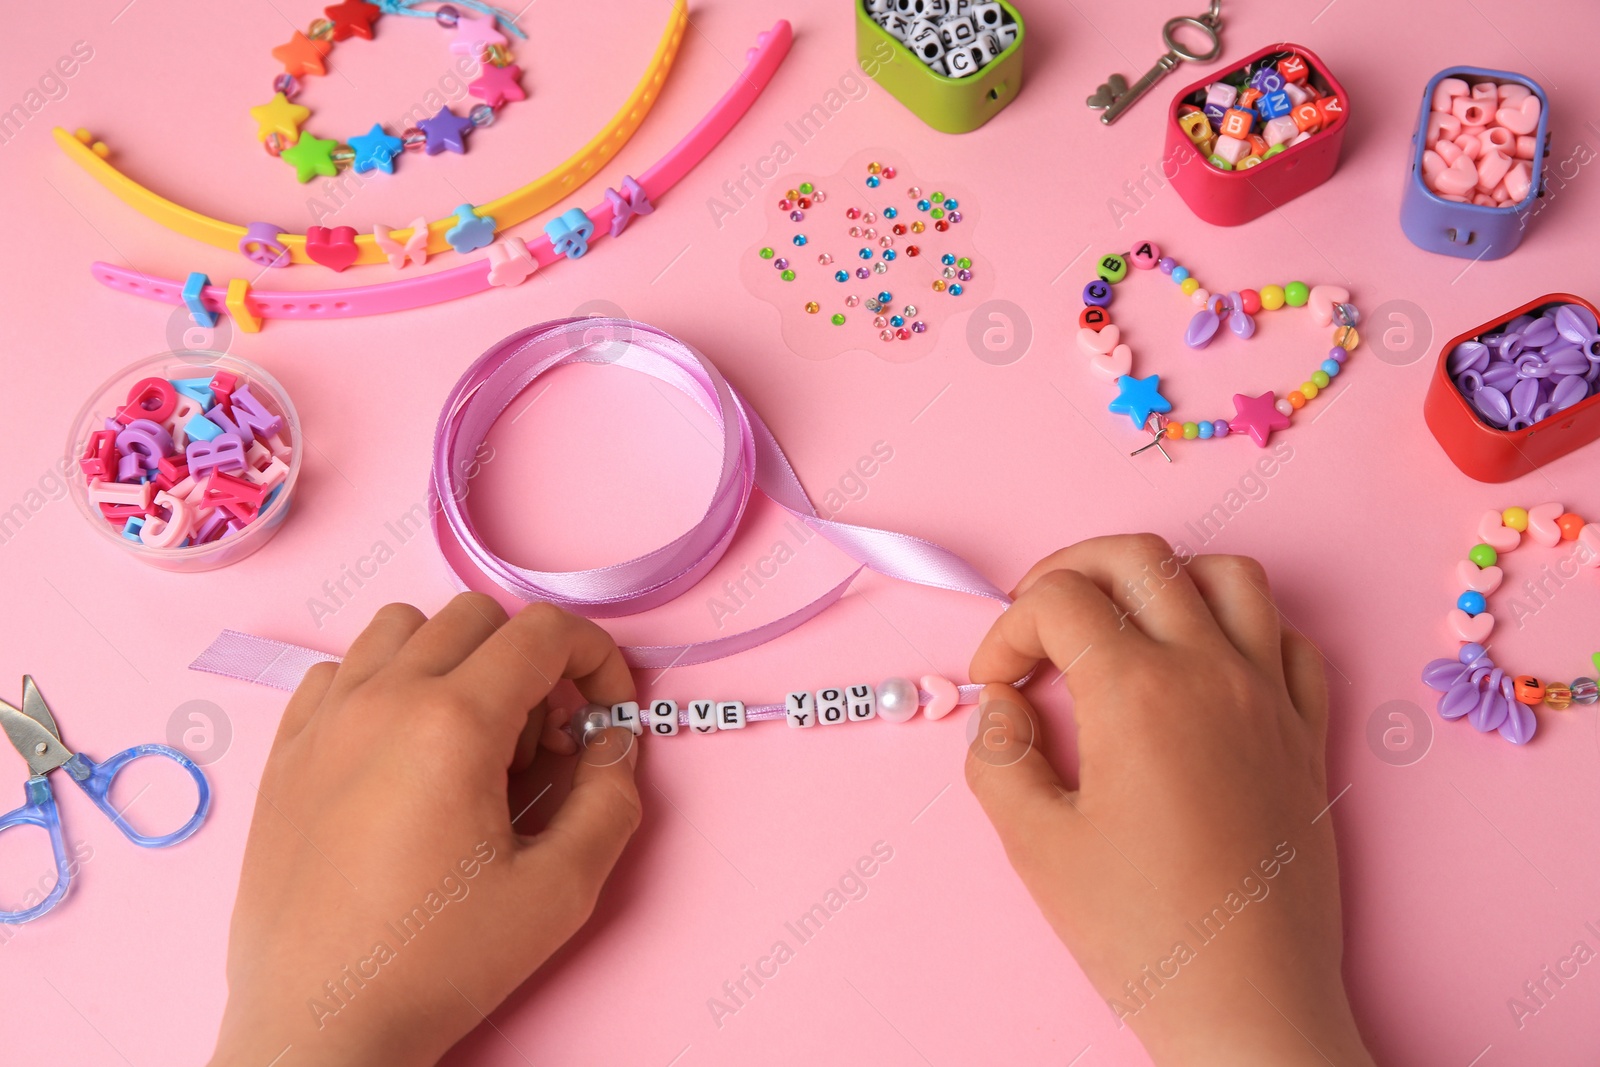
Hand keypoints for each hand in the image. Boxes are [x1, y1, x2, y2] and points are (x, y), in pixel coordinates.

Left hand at [209, 595, 642, 1066]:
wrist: (320, 1026)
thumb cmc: (439, 965)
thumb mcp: (559, 891)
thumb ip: (609, 799)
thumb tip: (612, 744)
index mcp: (453, 723)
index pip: (546, 633)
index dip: (597, 661)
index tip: (604, 718)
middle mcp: (383, 698)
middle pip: (478, 617)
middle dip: (530, 662)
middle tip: (541, 744)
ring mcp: (325, 720)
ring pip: (403, 627)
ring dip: (454, 660)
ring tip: (468, 740)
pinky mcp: (285, 751)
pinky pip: (342, 670)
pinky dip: (385, 684)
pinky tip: (401, 752)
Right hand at [965, 536, 1373, 1066]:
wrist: (1249, 1004)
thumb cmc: (1140, 932)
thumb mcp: (1034, 846)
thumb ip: (998, 755)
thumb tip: (1004, 704)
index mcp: (1138, 692)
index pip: (1058, 599)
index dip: (1005, 631)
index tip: (994, 685)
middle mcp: (1212, 671)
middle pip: (1138, 556)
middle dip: (1070, 569)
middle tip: (1038, 619)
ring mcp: (1271, 698)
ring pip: (1228, 574)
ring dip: (1163, 578)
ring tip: (1123, 622)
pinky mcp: (1309, 735)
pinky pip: (1290, 638)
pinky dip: (1242, 625)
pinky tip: (1204, 664)